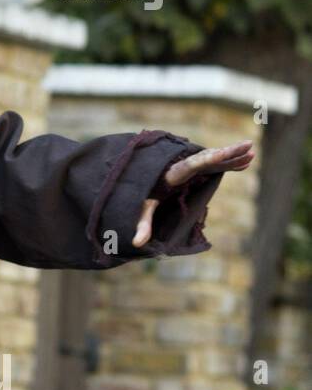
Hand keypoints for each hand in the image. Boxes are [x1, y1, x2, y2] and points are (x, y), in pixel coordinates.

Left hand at [132, 139, 254, 247]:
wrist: (138, 181)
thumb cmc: (141, 195)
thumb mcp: (142, 208)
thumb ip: (142, 224)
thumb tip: (136, 243)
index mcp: (173, 173)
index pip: (192, 165)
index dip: (208, 159)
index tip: (222, 152)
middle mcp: (183, 166)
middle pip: (209, 157)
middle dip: (228, 152)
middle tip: (248, 145)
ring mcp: (191, 166)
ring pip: (215, 159)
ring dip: (233, 156)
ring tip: (252, 152)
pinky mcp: (196, 170)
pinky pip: (216, 165)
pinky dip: (230, 163)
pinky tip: (246, 163)